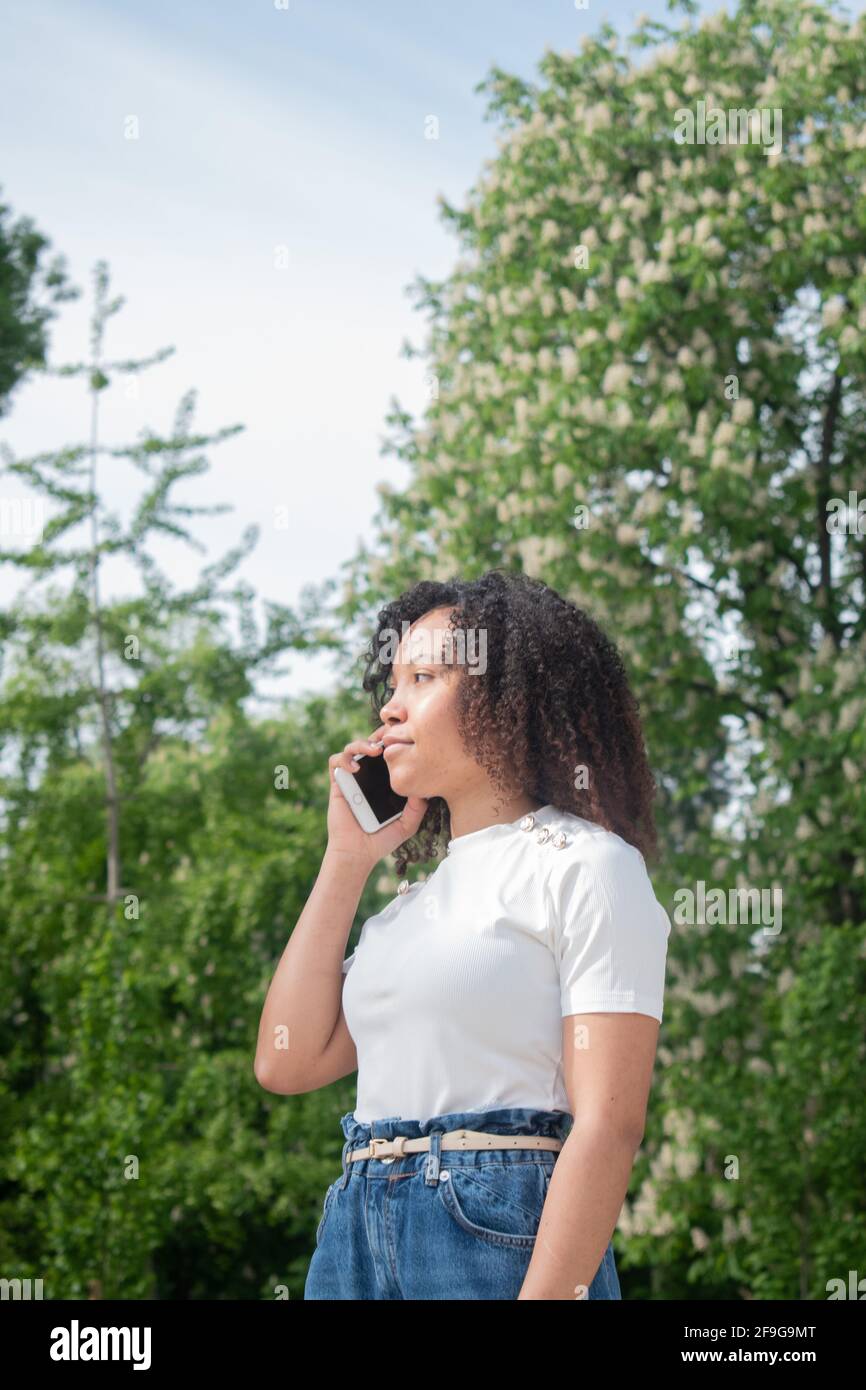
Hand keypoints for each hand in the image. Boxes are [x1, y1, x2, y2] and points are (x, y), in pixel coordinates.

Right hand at [326, 725, 427, 868]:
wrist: (358, 853)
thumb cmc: (382, 840)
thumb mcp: (408, 824)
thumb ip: (418, 807)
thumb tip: (425, 788)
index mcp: (385, 780)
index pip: (390, 753)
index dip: (396, 741)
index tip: (407, 738)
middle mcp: (368, 776)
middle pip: (372, 743)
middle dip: (380, 734)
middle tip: (390, 735)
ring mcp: (352, 778)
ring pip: (352, 747)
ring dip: (362, 743)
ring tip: (374, 750)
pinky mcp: (337, 784)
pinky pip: (335, 762)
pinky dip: (344, 759)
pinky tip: (355, 768)